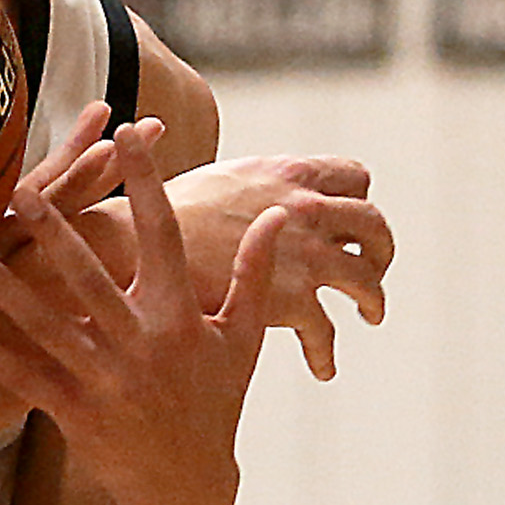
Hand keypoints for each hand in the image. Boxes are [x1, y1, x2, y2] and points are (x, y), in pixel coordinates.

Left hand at [0, 117, 273, 504]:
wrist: (188, 487)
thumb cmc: (214, 402)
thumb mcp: (242, 340)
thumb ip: (254, 273)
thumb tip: (279, 214)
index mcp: (182, 318)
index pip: (166, 237)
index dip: (149, 183)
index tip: (131, 132)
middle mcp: (143, 344)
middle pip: (92, 276)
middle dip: (55, 232)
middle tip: (20, 188)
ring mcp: (105, 380)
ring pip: (45, 325)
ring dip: (2, 287)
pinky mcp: (72, 411)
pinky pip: (20, 376)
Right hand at [159, 153, 389, 380]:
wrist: (126, 252)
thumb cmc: (145, 216)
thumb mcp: (197, 179)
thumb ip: (233, 178)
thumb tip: (168, 136)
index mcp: (285, 174)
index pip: (352, 176)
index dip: (354, 199)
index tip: (347, 218)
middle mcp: (307, 210)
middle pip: (373, 225)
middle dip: (378, 249)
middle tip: (371, 267)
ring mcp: (305, 256)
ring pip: (367, 279)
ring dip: (372, 299)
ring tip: (369, 315)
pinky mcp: (294, 302)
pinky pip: (326, 332)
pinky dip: (325, 352)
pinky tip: (323, 368)